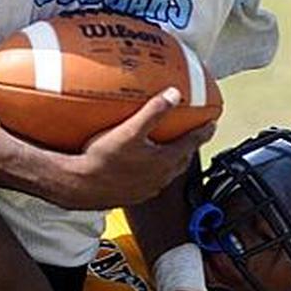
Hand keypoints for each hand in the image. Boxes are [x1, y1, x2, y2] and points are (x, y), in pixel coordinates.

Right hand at [68, 89, 215, 207]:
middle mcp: (159, 177)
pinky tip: (140, 168)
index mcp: (163, 160)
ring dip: (171, 162)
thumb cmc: (102, 159)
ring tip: (167, 151)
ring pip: (167, 174)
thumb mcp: (130, 130)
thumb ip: (154, 111)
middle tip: (192, 137)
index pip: (191, 143)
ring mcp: (146, 189)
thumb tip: (174, 93)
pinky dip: (153, 173)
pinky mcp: (131, 197)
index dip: (203, 132)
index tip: (211, 124)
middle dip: (189, 148)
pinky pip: (150, 183)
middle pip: (182, 160)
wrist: (79, 185)